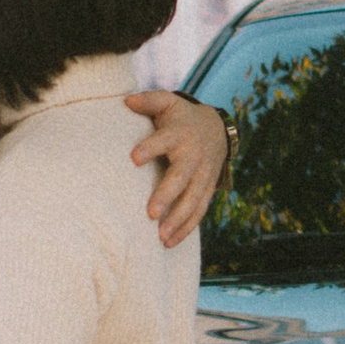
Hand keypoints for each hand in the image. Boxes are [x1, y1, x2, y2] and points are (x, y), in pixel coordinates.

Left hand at [126, 90, 229, 247]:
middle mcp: (193, 156)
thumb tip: (127, 101)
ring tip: (160, 237)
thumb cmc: (181, 118)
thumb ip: (148, 100)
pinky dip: (186, 229)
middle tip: (151, 212)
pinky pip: (199, 212)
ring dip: (178, 219)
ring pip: (193, 200)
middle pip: (181, 177)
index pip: (164, 140)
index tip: (133, 158)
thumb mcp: (168, 103)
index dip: (150, 148)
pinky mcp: (207, 190)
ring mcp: (203, 175)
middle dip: (167, 195)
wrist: (217, 129)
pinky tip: (169, 243)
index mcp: (180, 133)